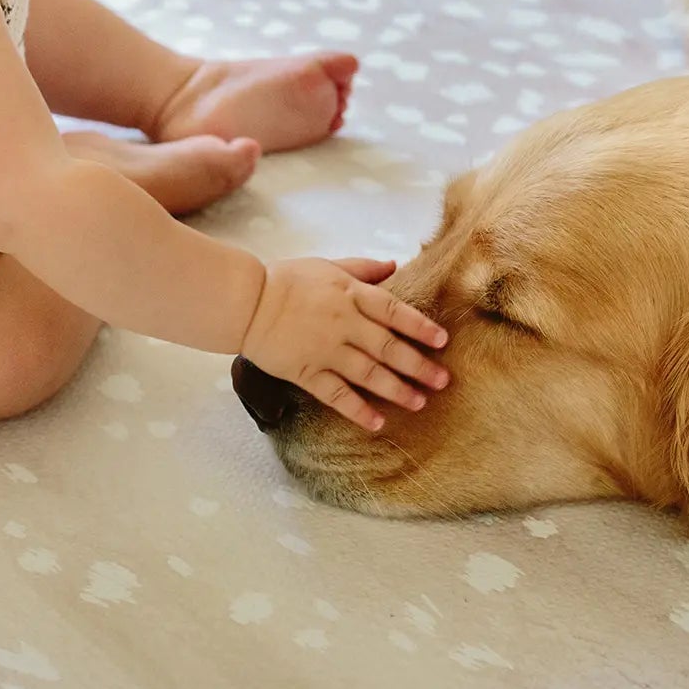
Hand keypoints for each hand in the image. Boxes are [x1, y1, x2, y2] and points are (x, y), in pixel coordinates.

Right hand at [241, 258, 449, 431]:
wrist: (245, 302)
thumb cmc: (286, 279)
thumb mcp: (328, 265)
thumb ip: (363, 268)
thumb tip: (394, 266)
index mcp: (351, 295)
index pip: (394, 312)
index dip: (420, 327)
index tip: (442, 341)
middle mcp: (343, 324)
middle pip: (388, 348)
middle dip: (418, 366)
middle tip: (443, 380)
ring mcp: (325, 351)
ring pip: (368, 374)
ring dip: (397, 390)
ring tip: (419, 402)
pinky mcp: (306, 373)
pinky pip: (336, 395)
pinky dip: (358, 410)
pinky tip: (377, 423)